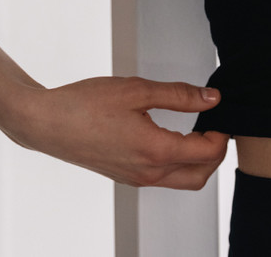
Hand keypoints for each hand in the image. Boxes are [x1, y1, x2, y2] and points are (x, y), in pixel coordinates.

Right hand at [8, 76, 229, 189]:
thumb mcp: (138, 90)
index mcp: (155, 150)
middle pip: (201, 175)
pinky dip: (179, 162)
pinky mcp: (127, 176)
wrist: (47, 122)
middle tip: (215, 124)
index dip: (222, 132)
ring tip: (197, 129)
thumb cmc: (86, 104)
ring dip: (199, 160)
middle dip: (216, 152)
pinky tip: (174, 136)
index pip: (208, 153)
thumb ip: (180, 95)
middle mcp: (148, 172)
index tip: (220, 112)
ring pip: (183, 180)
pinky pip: (164, 178)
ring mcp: (136, 178)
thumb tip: (212, 98)